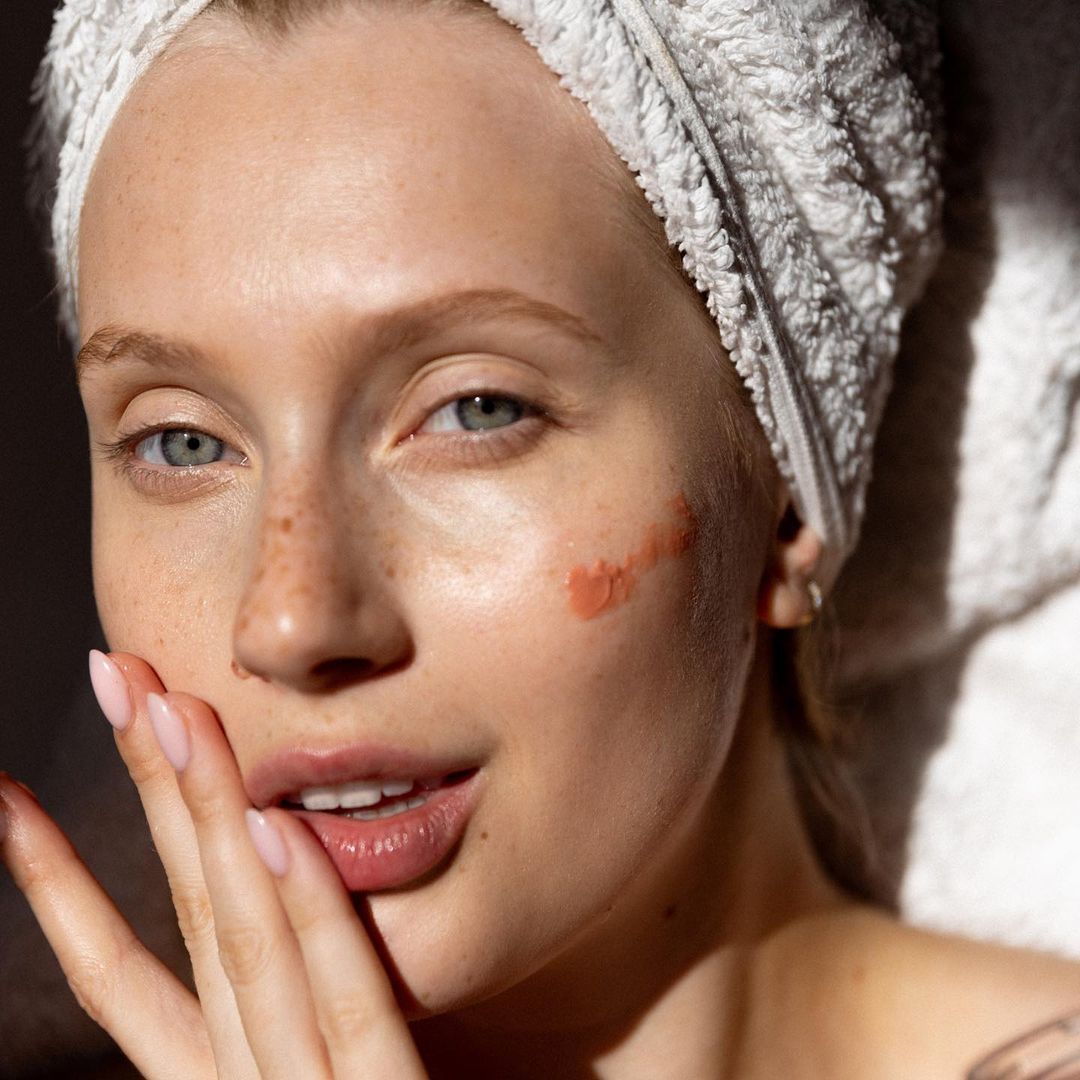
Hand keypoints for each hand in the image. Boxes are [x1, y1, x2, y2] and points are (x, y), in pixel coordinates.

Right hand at [0, 651, 427, 1078]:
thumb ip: (289, 1020)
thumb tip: (266, 898)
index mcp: (219, 1078)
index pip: (120, 977)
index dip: (60, 885)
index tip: (15, 798)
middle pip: (187, 915)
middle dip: (147, 788)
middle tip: (116, 675)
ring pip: (244, 940)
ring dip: (204, 817)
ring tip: (175, 706)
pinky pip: (347, 1001)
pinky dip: (311, 914)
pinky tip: (278, 825)